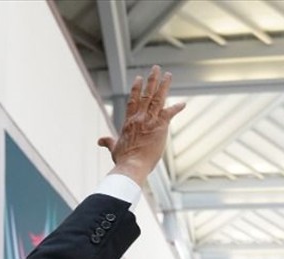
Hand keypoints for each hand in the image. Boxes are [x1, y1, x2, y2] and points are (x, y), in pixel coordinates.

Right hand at [97, 66, 185, 183]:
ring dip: (164, 85)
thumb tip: (100, 141)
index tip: (139, 78)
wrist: (132, 165)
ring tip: (168, 75)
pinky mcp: (160, 126)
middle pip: (146, 94)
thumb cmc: (123, 159)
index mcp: (129, 121)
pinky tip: (183, 103)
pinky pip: (170, 113)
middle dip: (152, 80)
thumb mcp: (114, 148)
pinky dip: (176, 108)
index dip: (136, 88)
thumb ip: (108, 142)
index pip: (133, 100)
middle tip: (156, 68)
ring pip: (158, 98)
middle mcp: (139, 117)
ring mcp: (150, 120)